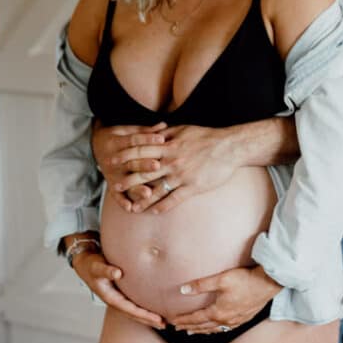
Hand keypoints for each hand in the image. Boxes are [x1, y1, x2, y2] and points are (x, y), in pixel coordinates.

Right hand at [70, 249, 164, 327]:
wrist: (85, 264)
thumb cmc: (91, 265)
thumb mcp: (96, 267)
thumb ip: (106, 270)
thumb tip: (117, 273)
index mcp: (110, 297)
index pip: (130, 309)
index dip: (144, 315)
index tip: (157, 319)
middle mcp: (115, 300)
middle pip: (134, 314)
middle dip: (149, 320)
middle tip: (165, 325)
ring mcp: (118, 298)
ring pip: (134, 311)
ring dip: (147, 317)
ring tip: (162, 322)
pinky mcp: (121, 294)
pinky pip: (134, 304)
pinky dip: (143, 309)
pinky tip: (153, 309)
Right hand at [92, 123, 167, 210]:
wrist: (95, 145)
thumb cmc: (118, 137)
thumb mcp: (127, 130)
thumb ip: (145, 130)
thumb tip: (164, 125)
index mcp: (117, 142)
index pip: (134, 141)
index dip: (147, 139)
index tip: (162, 139)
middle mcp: (114, 160)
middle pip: (131, 162)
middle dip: (144, 164)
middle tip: (157, 166)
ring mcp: (112, 173)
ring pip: (126, 181)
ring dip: (136, 187)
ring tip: (148, 193)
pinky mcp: (111, 184)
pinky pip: (116, 195)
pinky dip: (122, 202)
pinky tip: (131, 208)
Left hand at [119, 124, 240, 213]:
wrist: (229, 147)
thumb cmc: (207, 137)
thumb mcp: (184, 130)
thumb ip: (166, 134)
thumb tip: (152, 133)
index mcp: (168, 146)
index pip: (140, 151)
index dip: (125, 156)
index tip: (113, 161)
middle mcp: (171, 162)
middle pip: (143, 172)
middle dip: (128, 180)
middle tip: (114, 186)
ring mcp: (181, 176)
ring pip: (156, 189)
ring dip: (142, 199)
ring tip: (132, 207)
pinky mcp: (192, 186)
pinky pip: (174, 199)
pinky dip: (162, 206)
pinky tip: (154, 212)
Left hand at [168, 265, 281, 333]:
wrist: (268, 283)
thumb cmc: (245, 280)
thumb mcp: (221, 279)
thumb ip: (201, 285)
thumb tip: (183, 290)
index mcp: (218, 312)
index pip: (195, 318)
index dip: (182, 320)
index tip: (172, 321)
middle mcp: (226, 320)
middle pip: (203, 326)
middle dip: (189, 327)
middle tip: (178, 328)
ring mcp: (236, 321)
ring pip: (215, 329)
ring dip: (202, 330)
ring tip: (193, 331)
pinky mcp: (245, 318)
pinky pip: (226, 328)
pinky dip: (216, 329)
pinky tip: (217, 328)